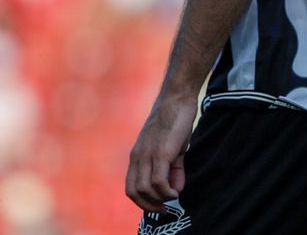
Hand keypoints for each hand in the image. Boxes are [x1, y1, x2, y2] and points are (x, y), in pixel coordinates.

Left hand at [125, 91, 196, 211]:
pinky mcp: (161, 152)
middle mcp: (138, 156)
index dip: (142, 201)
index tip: (158, 205)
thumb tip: (175, 190)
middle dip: (149, 205)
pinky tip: (176, 191)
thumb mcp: (172, 150)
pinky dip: (167, 191)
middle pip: (133, 192)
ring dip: (160, 199)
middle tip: (165, 208)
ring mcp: (148, 154)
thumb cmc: (175, 123)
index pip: (130, 187)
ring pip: (145, 188)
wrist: (177, 99)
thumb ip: (173, 170)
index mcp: (137, 155)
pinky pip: (158, 181)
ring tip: (173, 196)